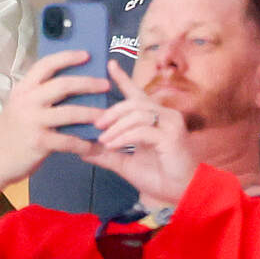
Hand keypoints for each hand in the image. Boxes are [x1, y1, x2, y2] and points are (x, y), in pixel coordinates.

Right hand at [0, 51, 108, 192]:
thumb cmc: (11, 133)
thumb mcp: (19, 107)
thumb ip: (39, 97)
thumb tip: (73, 88)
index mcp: (23, 89)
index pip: (46, 65)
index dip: (67, 57)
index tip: (86, 55)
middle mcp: (27, 101)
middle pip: (63, 84)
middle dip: (88, 83)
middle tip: (106, 84)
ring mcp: (32, 121)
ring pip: (71, 112)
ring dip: (93, 114)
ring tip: (108, 116)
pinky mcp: (39, 142)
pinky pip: (69, 140)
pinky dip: (84, 143)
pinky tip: (94, 144)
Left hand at [81, 61, 196, 205]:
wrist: (179, 194)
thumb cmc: (157, 177)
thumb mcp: (124, 163)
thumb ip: (105, 154)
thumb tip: (80, 149)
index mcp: (152, 118)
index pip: (136, 94)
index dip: (123, 78)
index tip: (109, 64)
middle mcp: (163, 115)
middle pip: (133, 103)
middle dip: (111, 112)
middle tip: (96, 124)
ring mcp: (170, 124)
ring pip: (137, 114)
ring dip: (116, 127)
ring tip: (103, 139)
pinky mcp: (172, 135)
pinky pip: (142, 130)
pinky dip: (124, 137)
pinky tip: (113, 145)